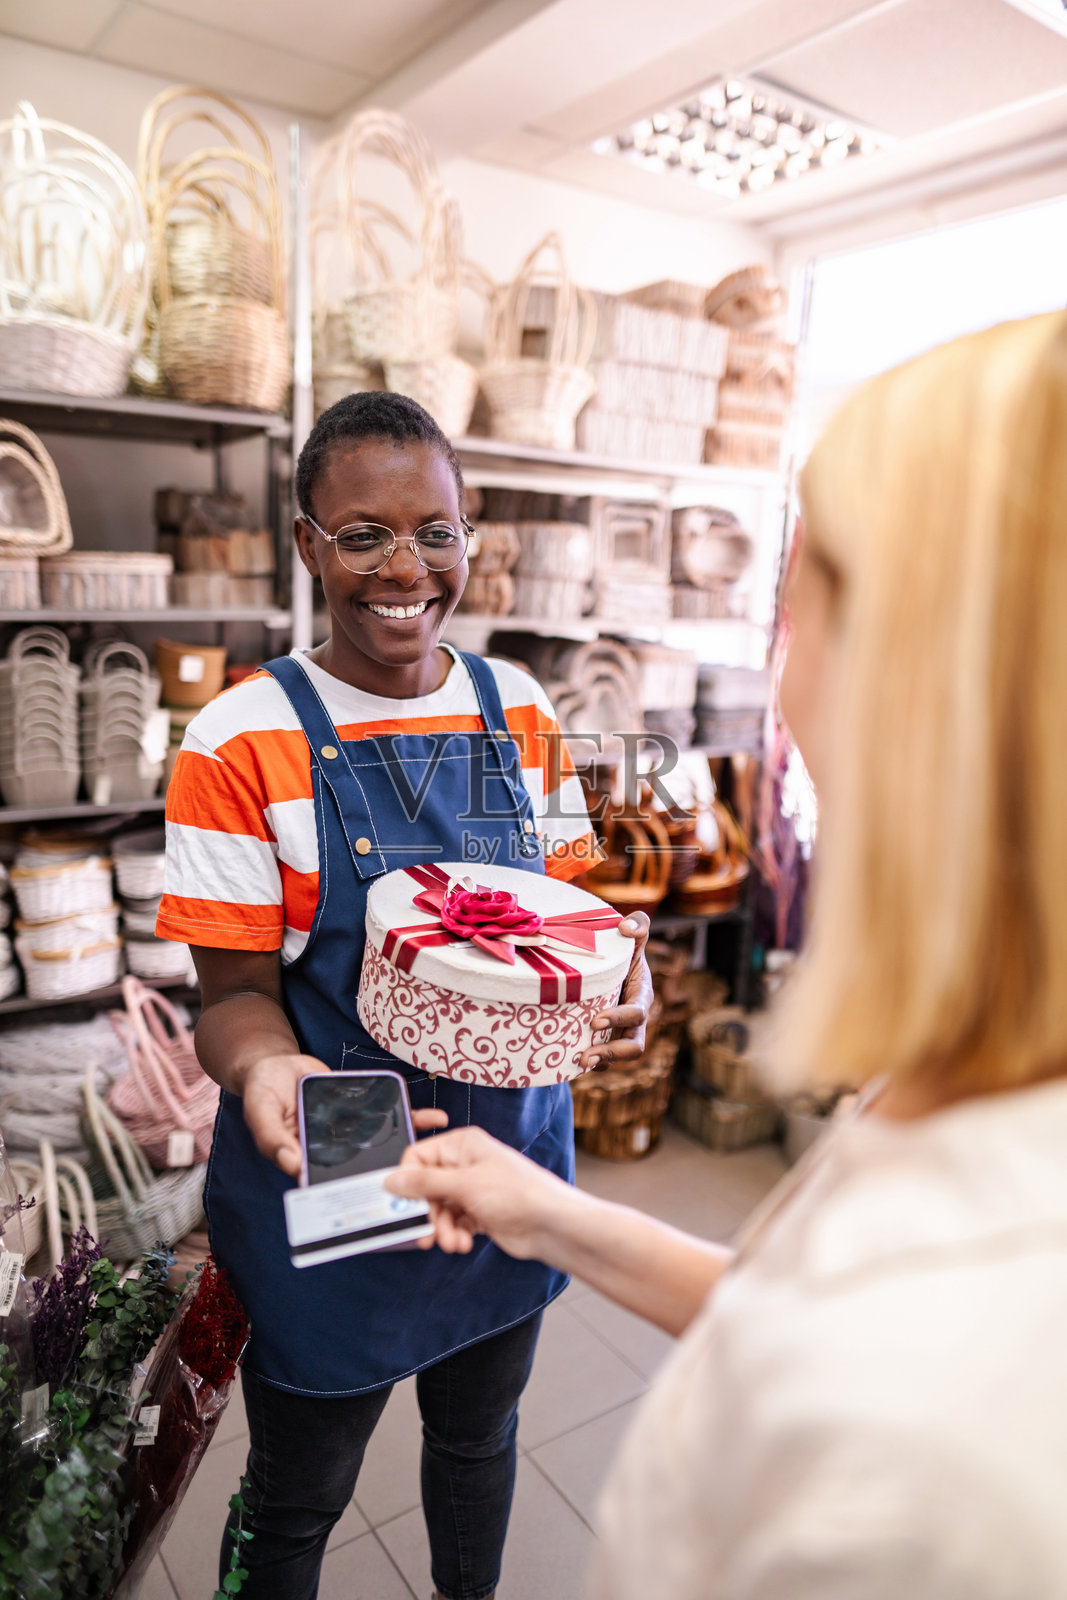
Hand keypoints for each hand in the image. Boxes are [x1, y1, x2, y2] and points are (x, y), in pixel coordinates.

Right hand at [243, 1057, 448, 1176]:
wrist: (276, 1065)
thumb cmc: (262, 1092)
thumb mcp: (261, 1113)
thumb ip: (274, 1139)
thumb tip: (294, 1166)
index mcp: (308, 1161)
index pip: (334, 1183)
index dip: (357, 1191)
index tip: (385, 1197)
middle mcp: (333, 1152)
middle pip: (365, 1166)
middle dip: (394, 1172)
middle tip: (424, 1178)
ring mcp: (350, 1133)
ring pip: (382, 1144)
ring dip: (410, 1146)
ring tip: (441, 1150)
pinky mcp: (361, 1112)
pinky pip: (386, 1116)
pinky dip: (410, 1116)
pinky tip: (434, 1117)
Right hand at [385, 1126, 573, 1257]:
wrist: (551, 1224)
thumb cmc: (517, 1193)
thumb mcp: (464, 1185)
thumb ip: (424, 1183)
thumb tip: (391, 1180)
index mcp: (462, 1145)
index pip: (418, 1156)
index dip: (408, 1182)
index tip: (401, 1205)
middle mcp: (466, 1164)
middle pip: (427, 1188)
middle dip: (427, 1213)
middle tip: (428, 1233)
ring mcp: (473, 1189)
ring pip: (440, 1209)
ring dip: (441, 1229)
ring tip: (452, 1243)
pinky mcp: (479, 1212)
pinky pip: (454, 1222)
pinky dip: (454, 1234)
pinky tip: (462, 1244)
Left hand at [579, 911, 652, 1071]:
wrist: (606, 965)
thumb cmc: (621, 950)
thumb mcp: (631, 937)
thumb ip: (639, 925)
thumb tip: (626, 927)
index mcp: (642, 996)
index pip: (636, 1014)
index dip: (618, 1019)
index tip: (594, 1020)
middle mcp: (633, 1020)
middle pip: (633, 1047)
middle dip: (611, 1054)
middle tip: (584, 1056)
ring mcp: (619, 1032)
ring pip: (614, 1057)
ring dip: (597, 1063)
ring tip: (574, 1063)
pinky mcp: (604, 1039)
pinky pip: (600, 1058)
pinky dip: (586, 1062)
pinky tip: (564, 1061)